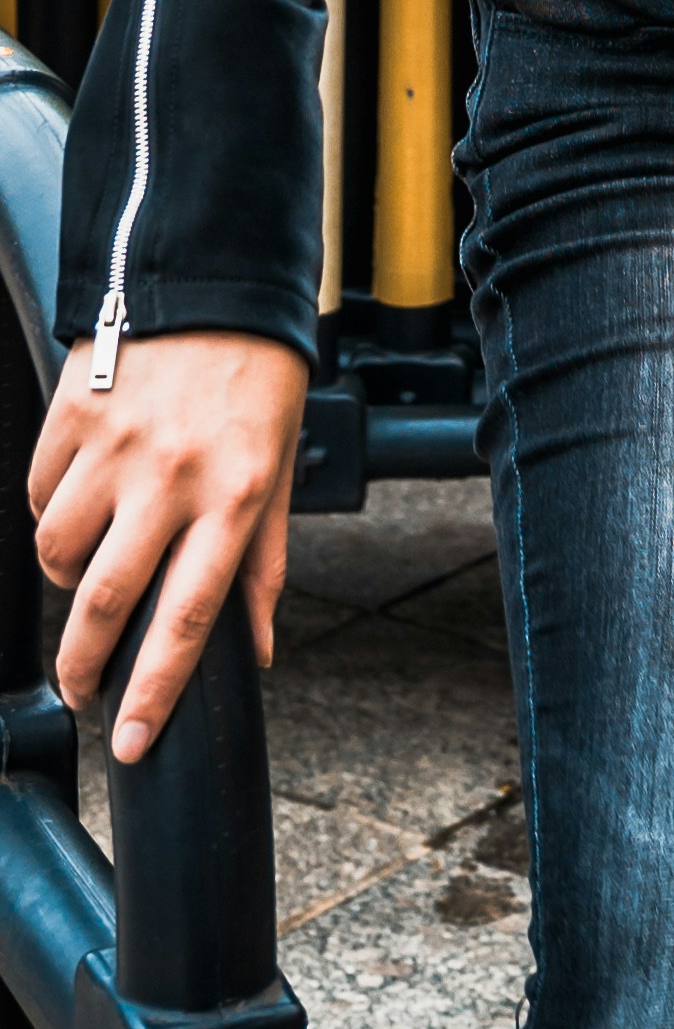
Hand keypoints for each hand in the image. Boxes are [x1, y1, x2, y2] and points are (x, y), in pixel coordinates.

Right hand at [31, 332, 307, 759]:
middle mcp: (171, 478)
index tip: (126, 743)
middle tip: (82, 690)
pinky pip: (39, 496)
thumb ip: (262, 567)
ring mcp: (115, 447)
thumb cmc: (256, 386)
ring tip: (93, 567)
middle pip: (104, 602)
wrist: (214, 286)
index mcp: (235, 498)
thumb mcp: (280, 474)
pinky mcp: (71, 417)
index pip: (187, 618)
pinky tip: (81, 502)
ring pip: (58, 553)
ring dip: (68, 578)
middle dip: (84, 666)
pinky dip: (53, 514)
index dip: (152, 692)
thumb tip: (257, 651)